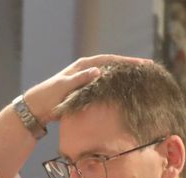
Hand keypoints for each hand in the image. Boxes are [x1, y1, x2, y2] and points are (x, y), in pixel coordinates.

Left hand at [22, 55, 146, 124]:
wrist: (37, 108)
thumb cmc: (49, 96)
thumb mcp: (64, 86)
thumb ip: (80, 79)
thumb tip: (98, 71)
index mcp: (83, 65)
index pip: (110, 60)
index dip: (128, 61)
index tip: (143, 64)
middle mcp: (87, 70)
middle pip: (113, 66)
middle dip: (131, 68)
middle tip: (148, 71)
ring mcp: (87, 80)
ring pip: (111, 76)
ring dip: (125, 78)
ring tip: (142, 81)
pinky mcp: (86, 91)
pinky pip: (105, 87)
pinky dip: (116, 88)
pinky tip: (126, 94)